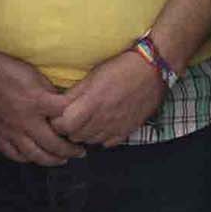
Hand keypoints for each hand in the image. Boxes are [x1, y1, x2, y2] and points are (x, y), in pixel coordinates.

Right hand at [0, 51, 81, 167]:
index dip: (78, 120)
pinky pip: (13, 154)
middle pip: (54, 144)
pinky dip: (26, 158)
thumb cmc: (3, 68)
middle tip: (81, 152)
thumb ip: (48, 90)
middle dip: (71, 150)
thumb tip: (62, 103)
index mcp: (37, 102)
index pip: (65, 116)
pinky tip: (34, 157)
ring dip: (52, 160)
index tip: (85, 124)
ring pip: (35, 155)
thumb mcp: (32, 73)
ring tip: (62, 160)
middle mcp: (26, 121)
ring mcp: (10, 131)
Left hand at [46, 43, 169, 150]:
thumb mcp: (93, 76)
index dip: (58, 122)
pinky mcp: (127, 131)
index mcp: (92, 104)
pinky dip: (100, 137)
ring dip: (84, 134)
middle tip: (71, 118)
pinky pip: (107, 143)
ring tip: (86, 121)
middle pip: (75, 136)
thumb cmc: (121, 68)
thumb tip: (58, 105)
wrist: (152, 70)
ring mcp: (116, 128)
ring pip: (90, 141)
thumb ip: (75, 93)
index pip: (64, 126)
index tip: (59, 115)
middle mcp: (103, 119)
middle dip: (69, 129)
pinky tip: (101, 125)